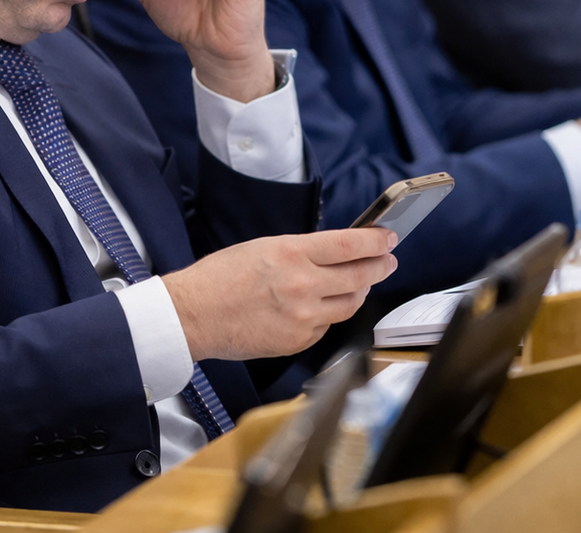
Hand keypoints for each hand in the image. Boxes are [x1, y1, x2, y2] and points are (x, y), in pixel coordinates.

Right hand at [163, 227, 398, 360]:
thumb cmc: (219, 278)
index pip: (350, 245)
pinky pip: (326, 327)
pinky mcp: (298, 341)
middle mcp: (302, 286)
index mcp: (292, 254)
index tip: (388, 239)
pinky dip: (327, 315)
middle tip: (387, 261)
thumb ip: (301, 252)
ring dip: (359, 292)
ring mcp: (303, 318)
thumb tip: (336, 253)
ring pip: (349, 305)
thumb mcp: (263, 248)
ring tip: (361, 284)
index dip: (376, 241)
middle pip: (360, 277)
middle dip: (380, 267)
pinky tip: (319, 308)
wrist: (193, 315)